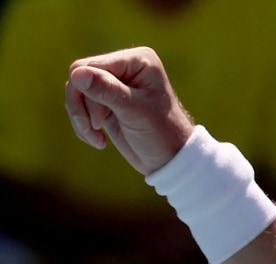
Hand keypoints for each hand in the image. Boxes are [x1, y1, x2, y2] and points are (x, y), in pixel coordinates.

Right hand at [64, 47, 194, 174]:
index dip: (87, 92)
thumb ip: (107, 91)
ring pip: (76, 92)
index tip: (99, 121)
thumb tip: (77, 73)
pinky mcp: (106, 102)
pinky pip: (79, 105)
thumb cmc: (161, 134)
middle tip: (93, 130)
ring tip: (97, 139)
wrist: (170, 160)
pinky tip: (99, 141)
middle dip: (81, 106)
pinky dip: (83, 125)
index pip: (91, 66)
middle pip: (78, 77)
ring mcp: (114, 84)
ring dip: (80, 118)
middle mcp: (125, 67)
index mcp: (138, 60)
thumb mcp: (135, 112)